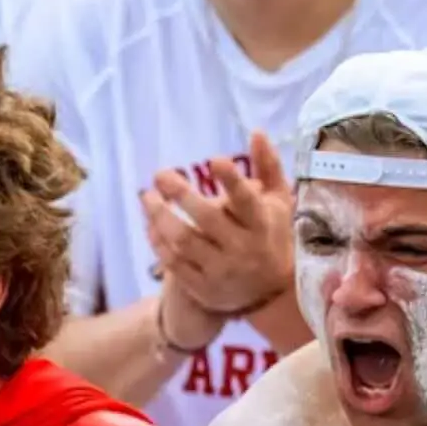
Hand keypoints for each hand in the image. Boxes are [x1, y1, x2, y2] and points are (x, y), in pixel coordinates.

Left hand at [141, 132, 294, 320]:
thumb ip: (268, 167)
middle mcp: (242, 248)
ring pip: (184, 242)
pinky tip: (151, 224)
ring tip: (147, 197)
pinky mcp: (203, 287)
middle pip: (207, 219)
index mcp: (261, 224)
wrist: (270, 293)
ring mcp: (221, 270)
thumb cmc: (271, 234)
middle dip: (181, 195)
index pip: (246, 201)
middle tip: (160, 175)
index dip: (232, 180)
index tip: (214, 160)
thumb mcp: (278, 201)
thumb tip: (257, 132)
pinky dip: (159, 242)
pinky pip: (174, 263)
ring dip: (161, 217)